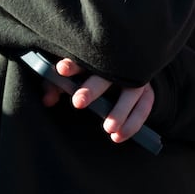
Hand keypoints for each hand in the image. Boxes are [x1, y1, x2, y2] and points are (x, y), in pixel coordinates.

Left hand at [40, 58, 155, 144]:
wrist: (126, 72)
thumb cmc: (88, 75)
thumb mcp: (70, 78)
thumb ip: (55, 86)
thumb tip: (47, 101)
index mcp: (96, 57)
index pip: (83, 57)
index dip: (72, 63)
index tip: (61, 70)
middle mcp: (117, 65)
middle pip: (107, 73)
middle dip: (93, 87)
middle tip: (78, 102)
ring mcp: (134, 78)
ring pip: (131, 91)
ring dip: (120, 109)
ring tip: (108, 128)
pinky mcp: (147, 92)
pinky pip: (144, 107)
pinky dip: (133, 123)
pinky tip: (118, 136)